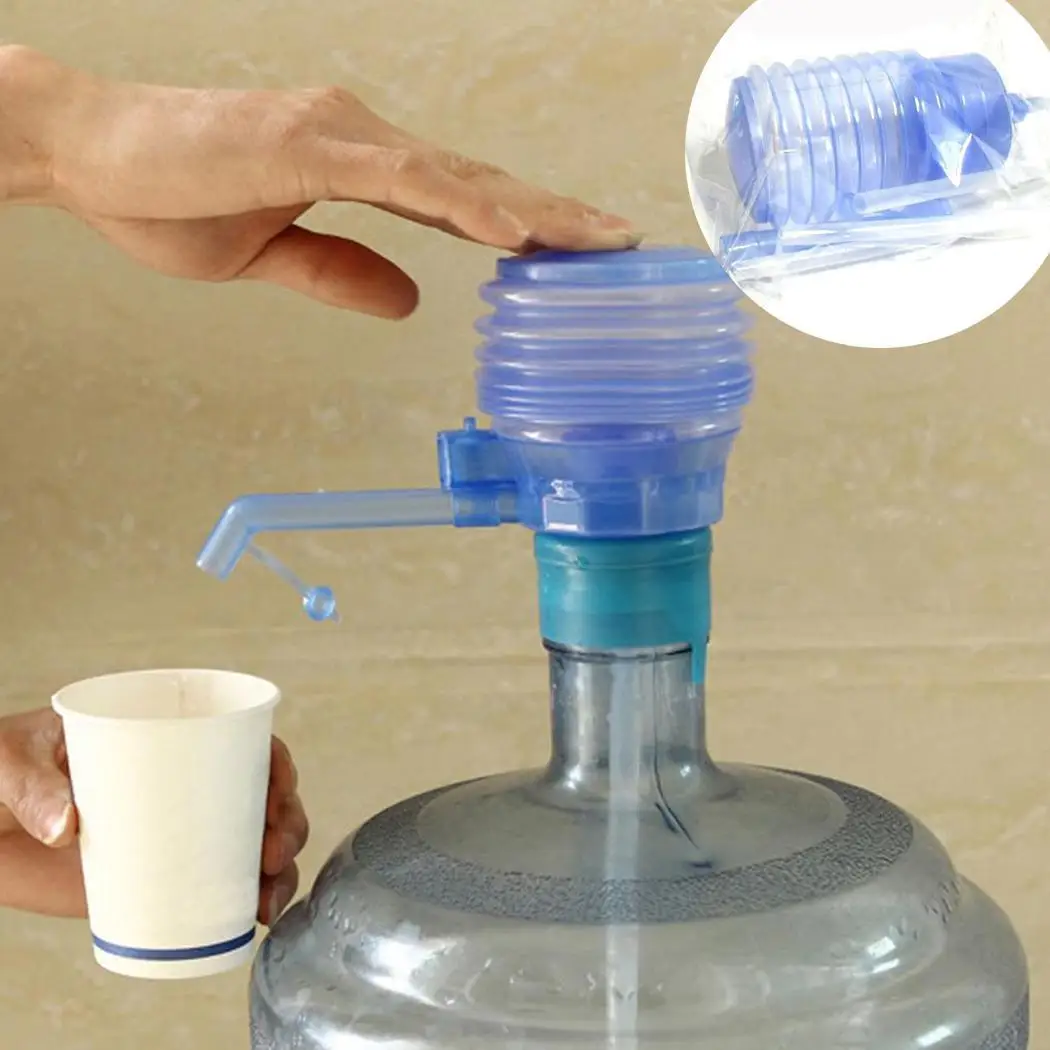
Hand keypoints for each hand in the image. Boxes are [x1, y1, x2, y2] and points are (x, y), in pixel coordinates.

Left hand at [0, 707, 307, 924]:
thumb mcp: (12, 759)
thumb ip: (35, 786)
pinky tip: (259, 915)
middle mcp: (185, 785)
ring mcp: (177, 834)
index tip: (278, 790)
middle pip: (262, 796)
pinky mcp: (159, 878)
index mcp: (165, 737)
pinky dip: (251, 900)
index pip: (241, 741)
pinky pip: (220, 888)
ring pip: (254, 843)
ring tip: (270, 893)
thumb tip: (65, 827)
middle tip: (273, 850)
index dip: (274, 763)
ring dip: (280, 867)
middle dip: (286, 822)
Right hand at [1, 46, 638, 316]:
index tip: (579, 251)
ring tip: (598, 240)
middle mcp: (363, 139)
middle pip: (479, 183)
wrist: (86, 152)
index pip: (461, 199)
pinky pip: (404, 179)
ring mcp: (339, 134)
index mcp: (357, 165)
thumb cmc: (167, 194)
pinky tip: (513, 229)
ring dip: (533, 209)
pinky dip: (464, 203)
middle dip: (555, 217)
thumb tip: (411, 300)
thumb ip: (341, 273)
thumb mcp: (271, 255)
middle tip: (622, 244)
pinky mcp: (307, 143)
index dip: (524, 223)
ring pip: (459, 175)